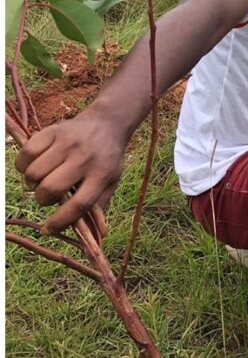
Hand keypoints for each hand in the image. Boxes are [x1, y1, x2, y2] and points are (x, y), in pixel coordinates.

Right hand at [14, 112, 126, 234]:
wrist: (107, 123)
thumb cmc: (107, 159)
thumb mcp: (111, 181)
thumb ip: (98, 207)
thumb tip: (95, 238)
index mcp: (102, 174)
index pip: (79, 204)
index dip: (61, 221)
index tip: (48, 229)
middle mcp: (85, 158)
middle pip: (51, 188)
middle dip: (43, 199)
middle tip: (47, 196)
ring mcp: (68, 143)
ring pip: (34, 173)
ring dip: (32, 183)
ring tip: (40, 180)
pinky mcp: (53, 131)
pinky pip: (26, 152)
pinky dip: (23, 164)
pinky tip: (32, 166)